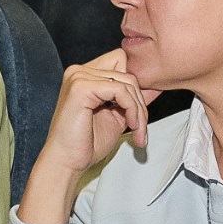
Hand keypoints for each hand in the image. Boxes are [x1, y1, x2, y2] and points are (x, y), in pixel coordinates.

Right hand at [21, 50, 157, 223]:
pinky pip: (120, 91)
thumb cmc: (86, 143)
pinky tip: (131, 127)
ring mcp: (79, 77)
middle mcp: (80, 71)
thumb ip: (133, 99)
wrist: (66, 163)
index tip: (144, 112)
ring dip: (139, 110)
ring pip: (127, 81)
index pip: (123, 61)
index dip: (139, 84)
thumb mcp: (118, 116)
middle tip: (141, 127)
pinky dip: (132, 110)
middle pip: (128, 69)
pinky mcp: (81, 87)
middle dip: (141, 99)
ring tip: (138, 132)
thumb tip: (156, 86)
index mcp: (85, 74)